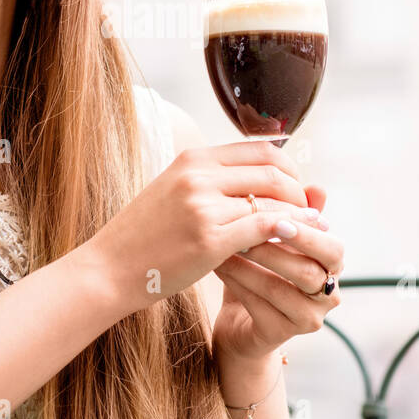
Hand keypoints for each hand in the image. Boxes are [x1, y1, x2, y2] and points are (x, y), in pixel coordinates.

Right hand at [87, 141, 329, 315]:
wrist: (108, 269)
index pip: (261, 149)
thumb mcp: (174, 192)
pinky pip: (262, 228)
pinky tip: (295, 241)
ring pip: (273, 200)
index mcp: (193, 159)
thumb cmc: (143, 237)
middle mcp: (199, 175)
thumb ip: (212, 182)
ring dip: (299, 215)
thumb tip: (256, 180)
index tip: (297, 187)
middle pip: (273, 171)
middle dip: (299, 191)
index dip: (289, 167)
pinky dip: (285, 232)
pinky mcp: (208, 238)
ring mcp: (203, 206)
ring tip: (311, 228)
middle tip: (309, 211)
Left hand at [212, 183, 343, 364]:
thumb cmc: (261, 268)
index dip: (307, 230)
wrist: (240, 319)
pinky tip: (217, 264)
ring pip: (280, 287)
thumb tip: (318, 185)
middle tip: (250, 227)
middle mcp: (327, 295)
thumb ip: (294, 212)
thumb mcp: (277, 238)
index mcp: (331, 267)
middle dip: (278, 247)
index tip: (275, 212)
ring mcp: (306, 318)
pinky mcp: (279, 335)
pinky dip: (237, 281)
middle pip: (311, 270)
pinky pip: (258, 306)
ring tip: (225, 242)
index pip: (332, 246)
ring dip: (250, 263)